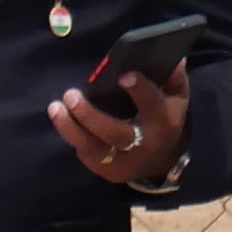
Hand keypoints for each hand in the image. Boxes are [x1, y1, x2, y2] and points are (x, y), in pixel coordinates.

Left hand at [47, 63, 190, 189]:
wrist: (160, 161)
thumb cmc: (164, 120)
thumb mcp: (176, 98)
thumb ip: (174, 79)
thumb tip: (174, 59)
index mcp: (163, 123)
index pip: (152, 105)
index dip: (139, 90)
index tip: (123, 75)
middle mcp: (143, 145)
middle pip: (114, 133)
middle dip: (90, 115)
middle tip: (70, 94)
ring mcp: (123, 162)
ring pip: (93, 148)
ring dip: (70, 128)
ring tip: (55, 108)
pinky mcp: (107, 172)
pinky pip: (86, 155)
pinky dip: (72, 137)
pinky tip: (61, 120)